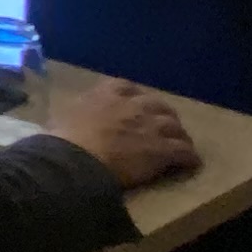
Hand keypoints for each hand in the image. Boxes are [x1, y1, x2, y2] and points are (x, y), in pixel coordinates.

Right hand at [45, 76, 198, 191]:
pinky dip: (189, 157)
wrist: (75, 160)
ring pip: (175, 127)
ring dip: (179, 136)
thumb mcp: (61, 118)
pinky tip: (190, 163)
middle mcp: (133, 105)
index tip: (135, 104)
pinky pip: (184, 152)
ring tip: (181, 145)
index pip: (126, 87)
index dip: (135, 97)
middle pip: (158, 105)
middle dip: (163, 115)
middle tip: (163, 127)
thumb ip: (72, 117)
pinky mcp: (162, 150)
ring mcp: (150, 126)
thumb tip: (63, 125)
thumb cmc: (62, 142)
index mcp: (105, 95)